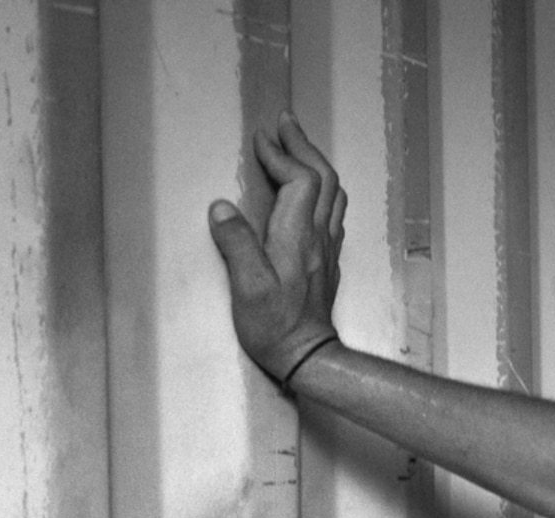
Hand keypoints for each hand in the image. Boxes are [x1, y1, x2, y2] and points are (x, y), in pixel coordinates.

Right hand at [207, 115, 345, 385]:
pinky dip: (321, 187)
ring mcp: (327, 248)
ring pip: (333, 193)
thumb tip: (221, 206)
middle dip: (303, 146)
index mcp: (298, 237)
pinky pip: (332, 211)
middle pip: (323, 178)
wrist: (309, 357)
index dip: (281, 155)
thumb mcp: (247, 287)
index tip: (260, 138)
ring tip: (297, 145)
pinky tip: (310, 189)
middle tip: (284, 122)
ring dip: (316, 163)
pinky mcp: (327, 260)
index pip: (299, 180)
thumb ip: (236, 243)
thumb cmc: (275, 327)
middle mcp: (318, 237)